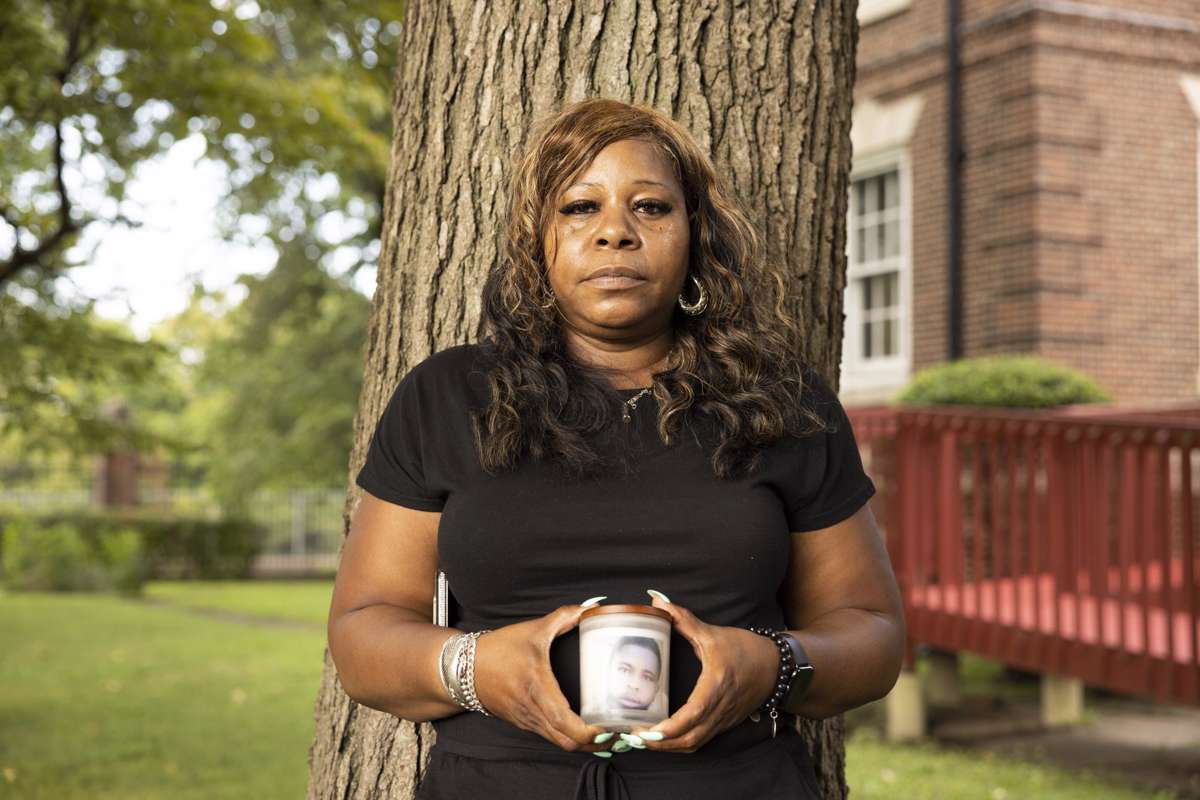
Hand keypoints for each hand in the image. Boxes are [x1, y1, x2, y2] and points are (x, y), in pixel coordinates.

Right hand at [471, 603, 610, 753]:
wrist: (463, 668)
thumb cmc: (498, 650)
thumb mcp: (532, 630)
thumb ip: (563, 617)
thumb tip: (589, 608)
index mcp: (538, 690)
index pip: (568, 725)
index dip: (593, 733)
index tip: (613, 726)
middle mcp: (533, 711)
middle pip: (569, 743)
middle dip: (596, 743)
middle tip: (619, 731)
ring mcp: (528, 720)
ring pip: (561, 743)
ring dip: (585, 743)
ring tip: (608, 732)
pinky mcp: (524, 722)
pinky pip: (551, 736)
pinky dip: (570, 737)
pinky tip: (585, 727)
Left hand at [631, 594, 778, 752]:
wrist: (777, 666)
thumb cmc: (746, 650)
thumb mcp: (713, 634)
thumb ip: (684, 620)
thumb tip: (659, 602)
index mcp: (716, 686)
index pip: (693, 715)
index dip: (670, 728)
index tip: (648, 731)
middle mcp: (720, 708)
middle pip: (690, 738)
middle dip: (661, 744)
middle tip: (635, 738)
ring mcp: (723, 719)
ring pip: (695, 743)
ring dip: (670, 747)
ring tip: (645, 741)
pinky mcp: (725, 723)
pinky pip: (701, 740)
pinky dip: (681, 743)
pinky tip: (665, 738)